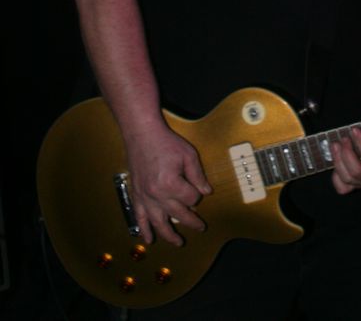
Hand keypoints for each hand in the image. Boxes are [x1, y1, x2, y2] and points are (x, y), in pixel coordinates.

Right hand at [125, 124, 211, 245]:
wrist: (142, 135)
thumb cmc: (166, 143)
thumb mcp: (188, 155)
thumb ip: (198, 176)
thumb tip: (206, 193)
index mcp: (171, 184)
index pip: (191, 198)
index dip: (197, 194)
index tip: (197, 187)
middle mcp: (157, 194)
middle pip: (178, 214)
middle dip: (191, 221)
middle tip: (201, 227)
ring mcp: (145, 196)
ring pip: (158, 222)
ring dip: (169, 235)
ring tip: (178, 242)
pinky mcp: (136, 195)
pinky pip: (139, 217)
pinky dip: (144, 229)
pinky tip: (149, 239)